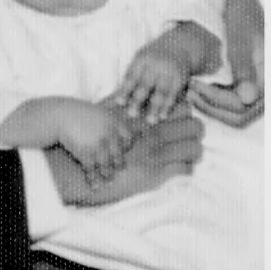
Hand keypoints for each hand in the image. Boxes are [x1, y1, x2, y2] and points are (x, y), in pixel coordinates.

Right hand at [47, 107, 203, 206]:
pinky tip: (175, 170)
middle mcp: (154, 133)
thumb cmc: (85, 136)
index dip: (186, 114)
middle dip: (196, 132)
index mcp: (145, 117)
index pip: (182, 108)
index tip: (181, 120)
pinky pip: (183, 170)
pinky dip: (183, 170)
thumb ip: (118, 103)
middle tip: (189, 138)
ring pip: (194, 150)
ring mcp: (155, 154)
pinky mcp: (153, 174)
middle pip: (195, 127)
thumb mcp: (103, 113)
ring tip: (186, 156)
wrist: (74, 160)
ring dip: (193, 152)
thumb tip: (125, 95)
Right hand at [55, 100, 134, 185]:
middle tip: (117, 169)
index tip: (121, 151)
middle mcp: (108, 134)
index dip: (125, 147)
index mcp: (113, 122)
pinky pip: (91, 169)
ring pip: (107, 165)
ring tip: (106, 177)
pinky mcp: (85, 152)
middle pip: (118, 155)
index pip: (128, 139)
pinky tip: (93, 185)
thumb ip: (110, 120)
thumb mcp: (98, 112)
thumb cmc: (77, 113)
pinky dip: (92, 179)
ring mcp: (97, 144)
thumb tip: (125, 127)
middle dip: (118, 164)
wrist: (58, 115)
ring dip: (107, 174)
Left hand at [113, 36, 191, 123]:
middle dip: (138, 100)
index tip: (119, 102)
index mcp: (141, 58)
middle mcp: (156, 64)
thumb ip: (132, 75)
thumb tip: (115, 98)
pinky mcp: (180, 78)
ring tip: (150, 121)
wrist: (180, 44)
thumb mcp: (142, 58)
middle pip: (145, 84)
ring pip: (161, 92)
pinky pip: (173, 94)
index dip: (125, 89)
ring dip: (155, 108)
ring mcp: (169, 71)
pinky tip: (163, 115)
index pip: (131, 76)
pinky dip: (168, 106)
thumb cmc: (154, 57)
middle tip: (131, 114)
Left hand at [191, 0, 263, 126]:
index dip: (216, 100)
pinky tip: (194, 87)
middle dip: (211, 106)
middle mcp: (265, 87)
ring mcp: (256, 90)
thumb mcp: (239, 37)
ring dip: (209, 106)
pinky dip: (211, 100)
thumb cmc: (239, 16)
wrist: (238, 5)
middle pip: (239, 115)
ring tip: (188, 89)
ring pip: (233, 114)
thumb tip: (248, 98)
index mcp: (268, 76)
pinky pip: (229, 105)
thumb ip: (243, 66)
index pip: (243, 105)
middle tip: (187, 90)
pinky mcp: (244, 87)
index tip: (193, 84)